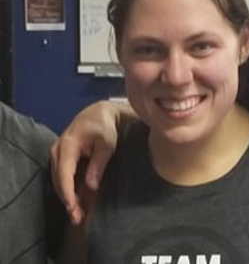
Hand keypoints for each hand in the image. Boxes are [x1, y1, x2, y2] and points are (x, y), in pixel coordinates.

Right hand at [50, 100, 131, 224]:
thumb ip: (98, 163)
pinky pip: (64, 178)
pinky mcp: (61, 159)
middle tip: (79, 219)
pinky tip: (78, 203)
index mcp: (67, 146)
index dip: (68, 193)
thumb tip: (91, 187)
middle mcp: (57, 151)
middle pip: (59, 181)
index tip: (72, 208)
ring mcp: (57, 155)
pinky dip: (70, 190)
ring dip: (69, 198)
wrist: (99, 113)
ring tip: (79, 216)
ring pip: (60, 182)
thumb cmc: (104, 127)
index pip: (64, 174)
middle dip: (68, 201)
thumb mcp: (107, 143)